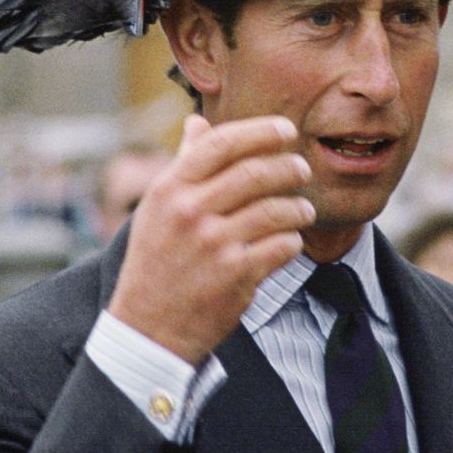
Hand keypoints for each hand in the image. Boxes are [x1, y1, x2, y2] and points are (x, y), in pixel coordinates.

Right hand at [107, 114, 313, 364]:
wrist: (149, 328)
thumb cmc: (156, 261)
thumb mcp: (158, 208)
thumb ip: (183, 163)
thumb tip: (197, 123)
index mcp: (170, 189)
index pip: (223, 144)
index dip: (261, 131)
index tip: (285, 130)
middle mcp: (190, 212)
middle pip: (256, 172)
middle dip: (289, 168)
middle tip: (301, 170)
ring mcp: (214, 244)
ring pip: (276, 209)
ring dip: (298, 207)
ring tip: (303, 210)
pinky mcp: (236, 275)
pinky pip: (282, 245)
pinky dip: (292, 240)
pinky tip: (290, 241)